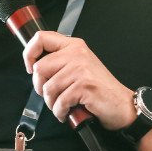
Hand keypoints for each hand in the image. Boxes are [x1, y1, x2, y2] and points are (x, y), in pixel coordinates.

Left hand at [21, 31, 135, 130]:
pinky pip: (59, 101)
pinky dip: (60, 112)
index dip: (29, 53)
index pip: (41, 38)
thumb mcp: (81, 66)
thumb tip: (35, 68)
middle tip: (52, 95)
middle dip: (40, 87)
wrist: (122, 104)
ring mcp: (81, 69)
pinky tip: (68, 112)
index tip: (30, 67)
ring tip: (62, 106)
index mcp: (74, 45)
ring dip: (52, 103)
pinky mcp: (84, 86)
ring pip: (48, 88)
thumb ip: (61, 61)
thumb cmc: (100, 89)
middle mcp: (77, 54)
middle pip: (39, 68)